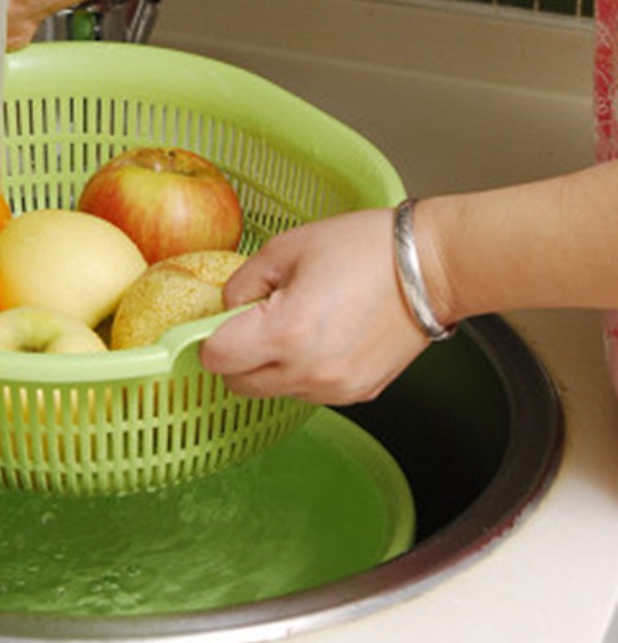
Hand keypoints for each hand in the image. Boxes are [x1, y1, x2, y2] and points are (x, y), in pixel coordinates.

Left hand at [199, 209, 429, 404]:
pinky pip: (308, 392)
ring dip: (271, 367)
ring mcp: (335, 389)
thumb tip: (225, 309)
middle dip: (236, 356)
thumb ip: (243, 283)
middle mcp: (308, 371)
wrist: (432, 268)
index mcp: (284, 332)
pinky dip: (304, 372)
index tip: (222, 322)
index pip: (215, 359)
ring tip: (300, 326)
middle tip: (256, 323)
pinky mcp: (358, 394)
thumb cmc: (363, 248)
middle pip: (238, 384)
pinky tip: (325, 338)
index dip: (210, 338)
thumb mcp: (287, 247)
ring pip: (273, 391)